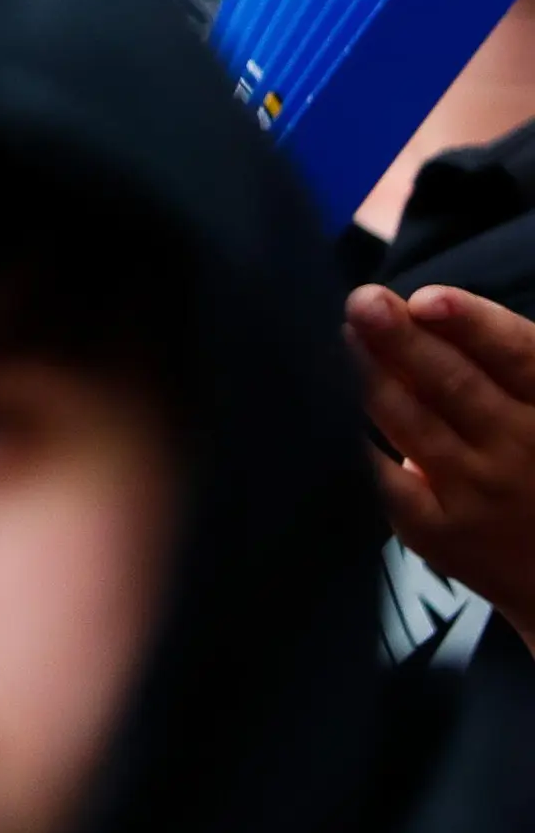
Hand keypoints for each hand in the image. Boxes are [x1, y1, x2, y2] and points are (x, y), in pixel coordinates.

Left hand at [351, 283, 534, 642]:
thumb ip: (492, 364)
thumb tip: (412, 309)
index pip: (518, 356)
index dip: (473, 324)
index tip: (426, 299)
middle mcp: (524, 450)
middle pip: (455, 385)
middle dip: (401, 340)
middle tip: (361, 301)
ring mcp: (481, 494)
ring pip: (412, 423)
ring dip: (368, 375)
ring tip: (340, 335)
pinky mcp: (439, 532)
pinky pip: (382, 479)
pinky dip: (349, 441)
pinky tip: (319, 405)